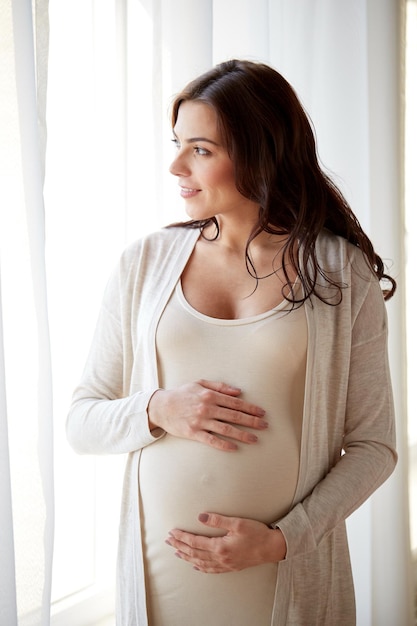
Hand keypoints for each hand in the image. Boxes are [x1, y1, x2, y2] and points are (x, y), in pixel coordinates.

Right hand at [148, 379, 267, 450]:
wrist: (161, 406)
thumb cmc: (182, 394)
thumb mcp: (200, 384)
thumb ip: (220, 386)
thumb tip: (238, 391)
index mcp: (210, 395)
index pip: (235, 402)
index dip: (250, 408)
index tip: (262, 413)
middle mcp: (207, 408)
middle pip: (234, 416)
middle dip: (252, 421)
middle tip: (265, 426)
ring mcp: (200, 421)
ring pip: (226, 429)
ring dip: (242, 434)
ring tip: (255, 439)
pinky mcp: (193, 433)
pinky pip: (211, 440)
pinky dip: (223, 444)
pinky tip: (234, 448)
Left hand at [165, 512, 286, 572]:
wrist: (272, 548)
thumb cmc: (257, 534)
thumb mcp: (237, 523)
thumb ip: (218, 520)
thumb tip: (201, 517)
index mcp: (220, 547)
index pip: (195, 542)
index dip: (182, 537)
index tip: (173, 533)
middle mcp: (220, 558)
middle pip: (194, 553)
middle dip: (180, 546)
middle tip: (169, 541)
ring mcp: (225, 564)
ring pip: (200, 562)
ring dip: (187, 557)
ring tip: (177, 552)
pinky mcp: (230, 567)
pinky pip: (210, 569)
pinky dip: (200, 567)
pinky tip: (195, 565)